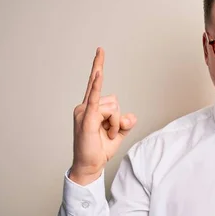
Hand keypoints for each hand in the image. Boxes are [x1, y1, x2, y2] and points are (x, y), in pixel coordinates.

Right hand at [69, 47, 136, 184]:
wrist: (90, 165)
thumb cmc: (100, 149)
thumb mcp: (119, 133)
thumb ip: (127, 122)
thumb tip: (131, 117)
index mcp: (91, 106)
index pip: (95, 82)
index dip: (98, 65)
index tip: (100, 50)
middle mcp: (85, 106)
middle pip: (114, 101)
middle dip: (118, 119)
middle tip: (110, 133)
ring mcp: (84, 111)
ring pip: (114, 108)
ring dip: (115, 124)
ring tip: (106, 135)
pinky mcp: (86, 118)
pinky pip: (95, 99)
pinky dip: (97, 86)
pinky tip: (99, 72)